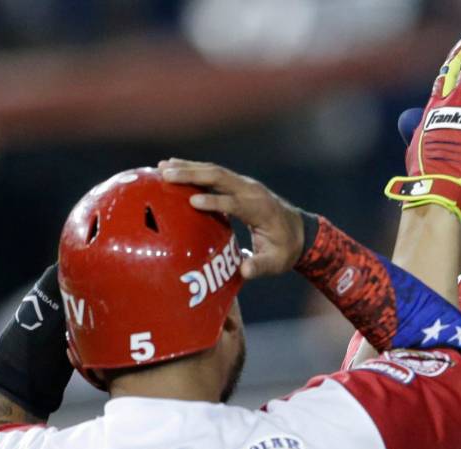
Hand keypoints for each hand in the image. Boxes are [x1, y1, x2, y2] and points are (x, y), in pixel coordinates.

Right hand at [158, 159, 303, 277]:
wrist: (300, 232)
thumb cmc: (286, 249)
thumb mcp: (277, 262)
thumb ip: (261, 266)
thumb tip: (244, 270)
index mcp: (261, 210)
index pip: (236, 203)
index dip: (215, 202)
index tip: (192, 201)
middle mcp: (252, 191)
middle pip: (220, 178)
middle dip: (192, 175)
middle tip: (165, 174)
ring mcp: (245, 185)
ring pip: (215, 171)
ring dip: (189, 168)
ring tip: (161, 167)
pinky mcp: (239, 184)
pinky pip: (215, 174)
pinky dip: (194, 169)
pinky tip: (174, 168)